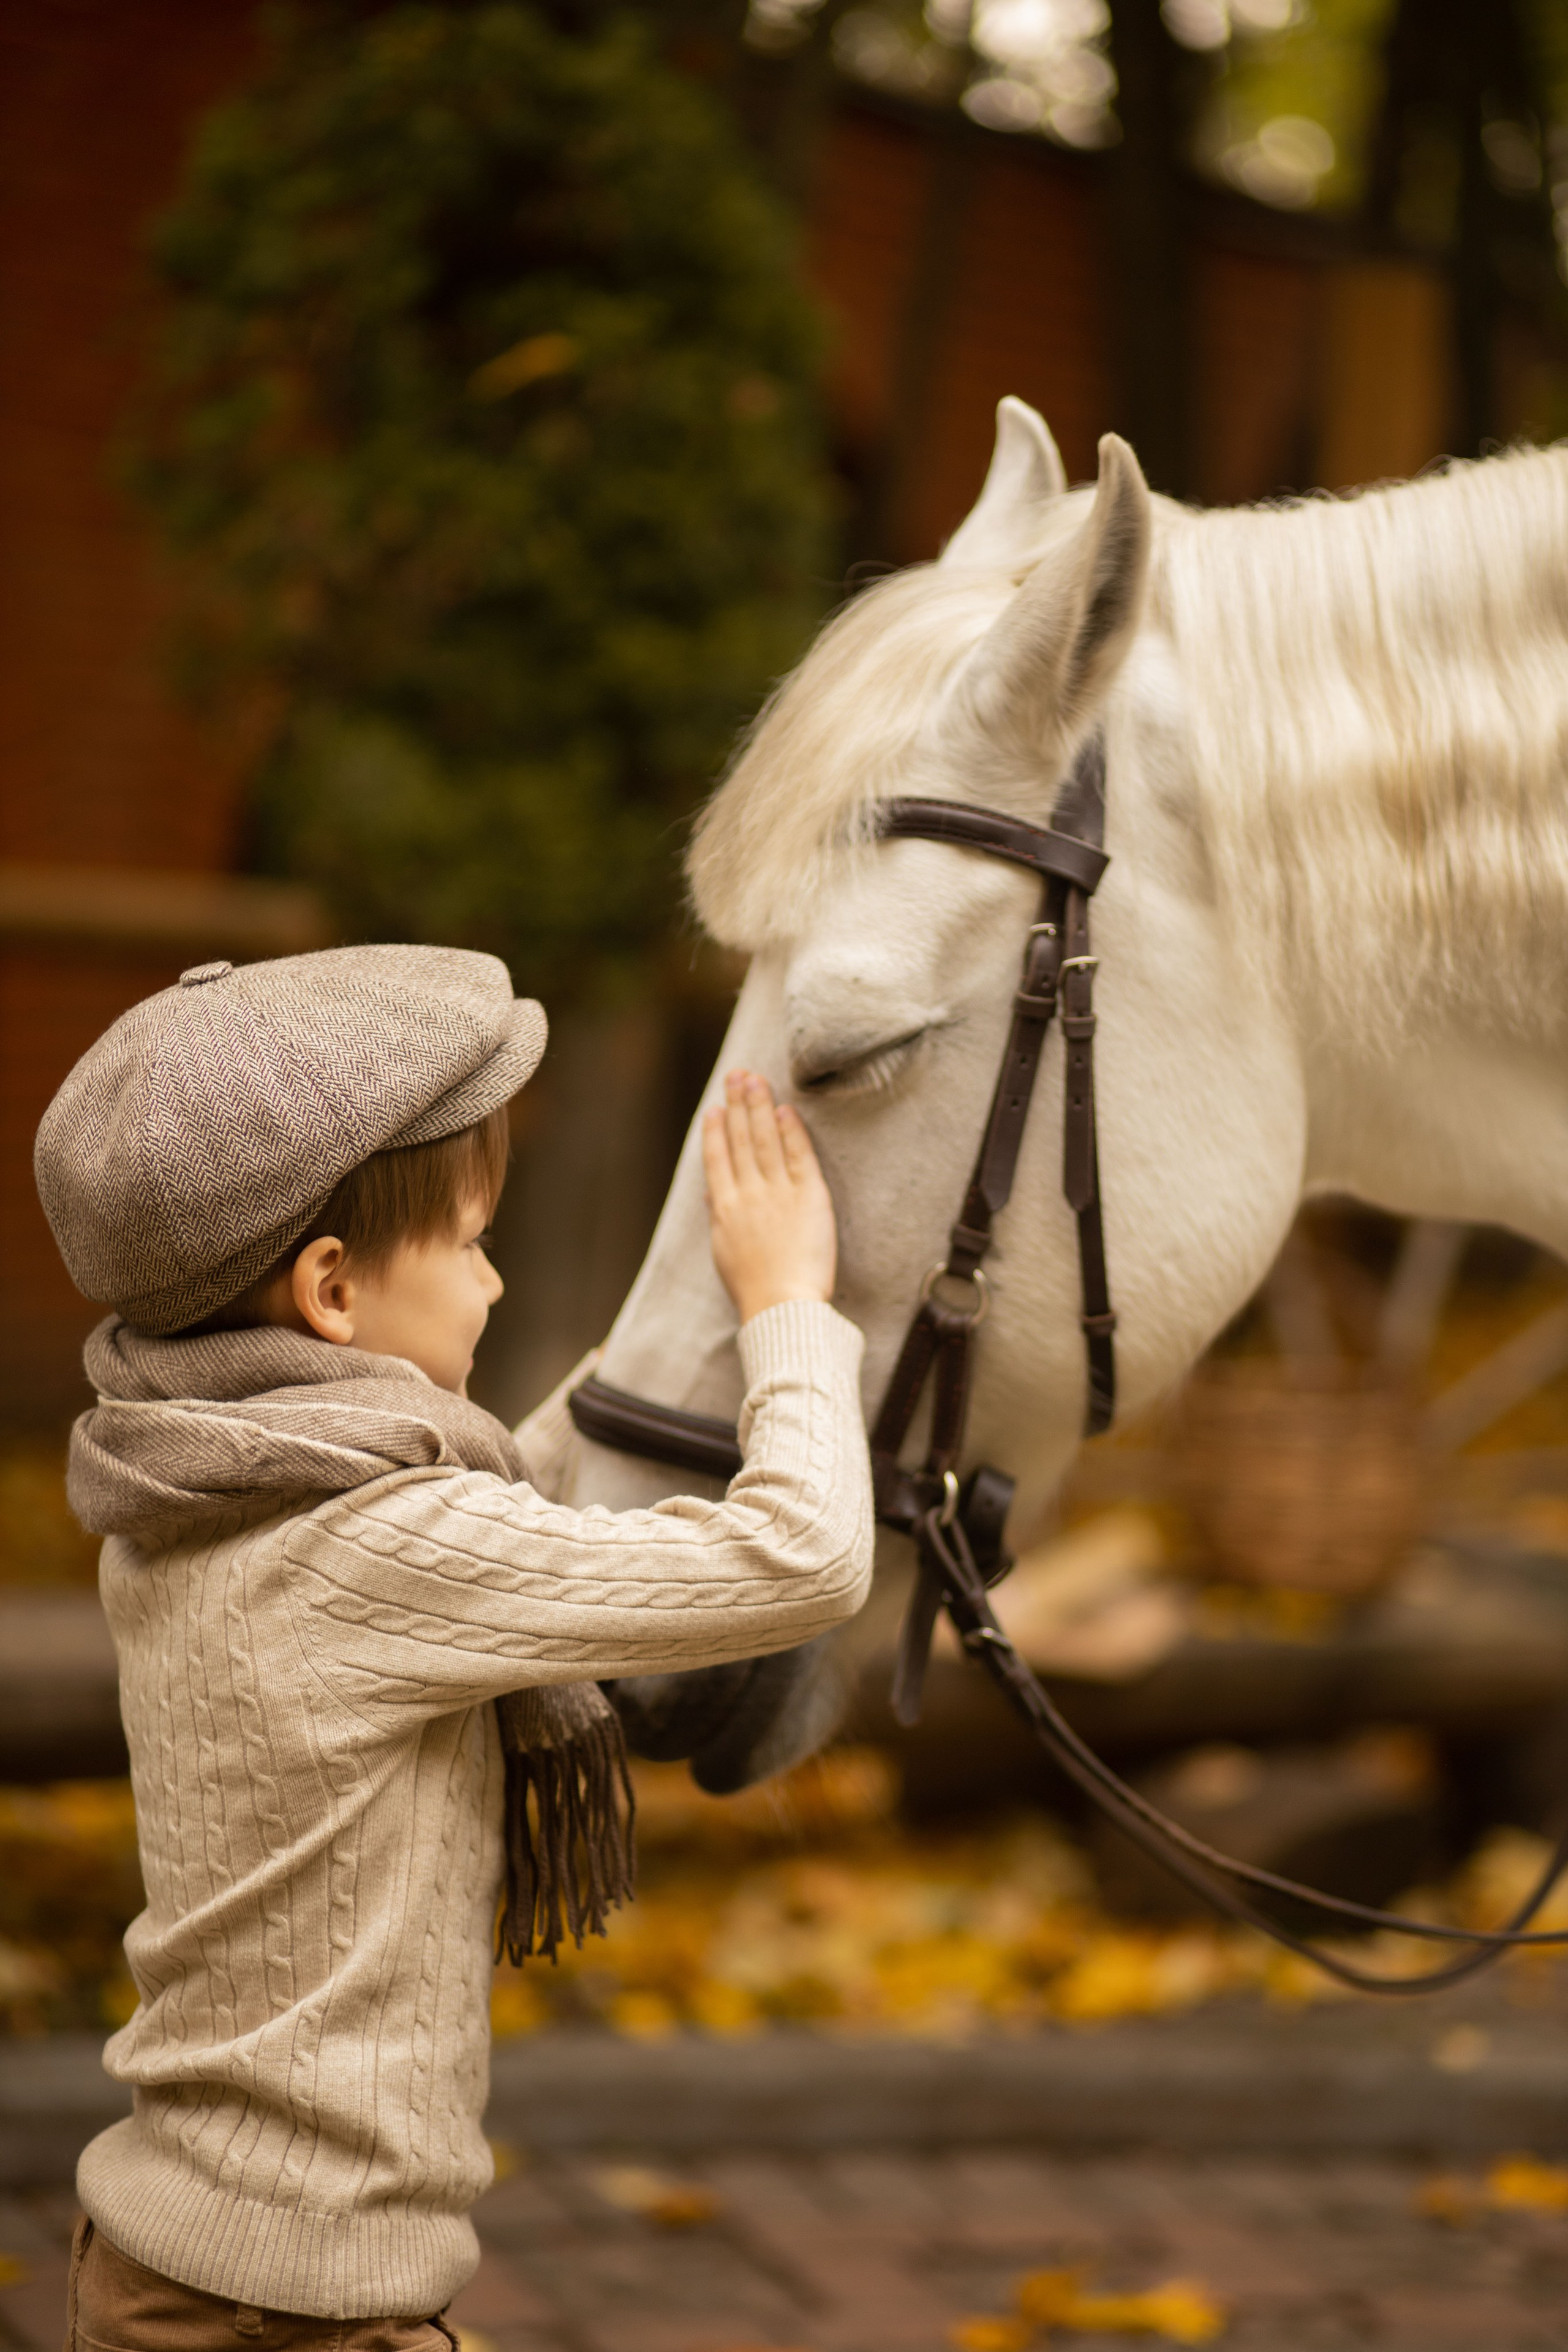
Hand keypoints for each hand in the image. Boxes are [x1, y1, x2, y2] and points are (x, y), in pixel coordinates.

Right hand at [702, 1070, 836, 1323]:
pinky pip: (798, 1155)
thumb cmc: (755, 1290)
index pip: (716, 1159)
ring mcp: (777, 1193)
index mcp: (724, 1210)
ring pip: (765, 1140)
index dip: (715, 1130)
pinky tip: (785, 1110)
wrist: (781, 1307)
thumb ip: (720, 1218)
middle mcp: (747, 1194)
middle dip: (737, 1104)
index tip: (714, 1107)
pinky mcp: (809, 1196)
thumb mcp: (725, 1253)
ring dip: (760, 1106)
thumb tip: (713, 1194)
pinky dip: (791, 1131)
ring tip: (755, 1080)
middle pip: (740, 1140)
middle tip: (737, 1074)